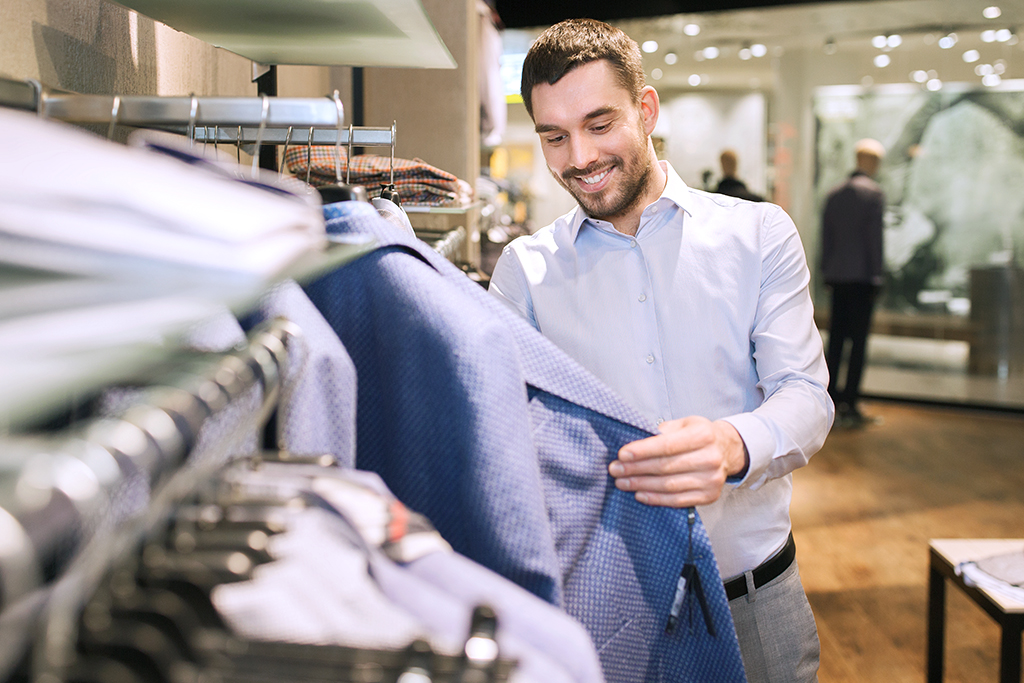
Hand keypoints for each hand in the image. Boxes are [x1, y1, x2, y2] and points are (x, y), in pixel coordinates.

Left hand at [608, 416, 748, 507]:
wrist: (727, 451)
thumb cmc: (699, 435)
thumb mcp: (683, 424)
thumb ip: (661, 431)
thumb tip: (632, 441)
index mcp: (703, 435)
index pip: (667, 445)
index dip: (642, 451)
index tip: (622, 454)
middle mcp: (710, 458)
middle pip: (665, 467)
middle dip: (636, 469)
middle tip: (615, 470)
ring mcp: (712, 479)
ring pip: (669, 486)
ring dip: (641, 485)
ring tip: (622, 482)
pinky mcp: (709, 496)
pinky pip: (677, 500)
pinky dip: (656, 499)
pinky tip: (640, 494)